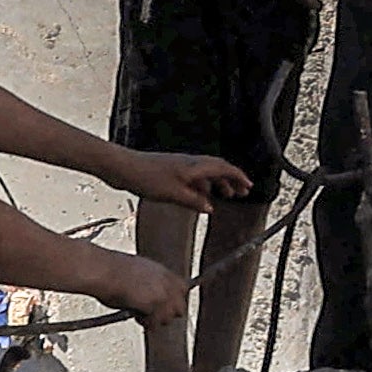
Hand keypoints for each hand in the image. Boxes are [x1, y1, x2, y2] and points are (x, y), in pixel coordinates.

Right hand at [99, 256, 188, 330]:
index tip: (161, 305)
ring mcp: (162, 294)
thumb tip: (148, 298)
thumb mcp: (137, 271)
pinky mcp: (154, 305)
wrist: (102, 270)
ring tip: (141, 316)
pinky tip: (137, 317)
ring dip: (156, 320)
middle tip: (150, 315)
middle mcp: (166, 282)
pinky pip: (156, 323)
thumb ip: (149, 283)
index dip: (172, 300)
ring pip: (169, 318)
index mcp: (162, 271)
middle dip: (167, 313)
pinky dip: (147, 324)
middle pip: (180, 307)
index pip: (182, 289)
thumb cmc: (110, 270)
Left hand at [122, 150, 253, 214]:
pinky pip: (193, 177)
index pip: (224, 168)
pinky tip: (199, 197)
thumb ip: (194, 201)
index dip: (238, 176)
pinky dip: (202, 186)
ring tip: (224, 196)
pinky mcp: (170, 170)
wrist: (123, 167)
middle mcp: (189, 163)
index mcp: (194, 166)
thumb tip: (209, 207)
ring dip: (217, 183)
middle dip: (231, 180)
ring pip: (205, 173)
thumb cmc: (146, 177)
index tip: (249, 186)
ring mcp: (179, 166)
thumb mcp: (173, 194)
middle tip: (241, 193)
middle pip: (217, 169)